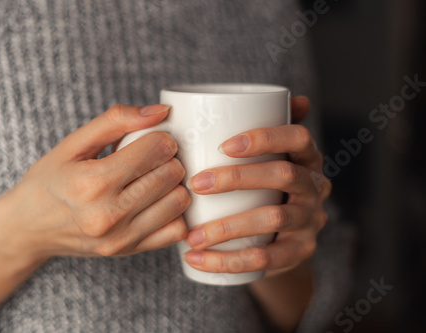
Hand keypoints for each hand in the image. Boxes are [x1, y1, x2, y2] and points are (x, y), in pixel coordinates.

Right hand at [0, 104, 191, 332]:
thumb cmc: (50, 181)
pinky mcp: (128, 251)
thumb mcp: (73, 143)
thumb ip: (117, 120)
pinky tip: (158, 202)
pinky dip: (175, 213)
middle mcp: (109, 214)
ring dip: (175, 185)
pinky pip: (176, 231)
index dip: (161, 138)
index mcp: (93, 182)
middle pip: (172, 174)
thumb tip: (162, 111)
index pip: (157, 149)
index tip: (151, 140)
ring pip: (180, 202)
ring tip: (155, 179)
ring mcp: (120, 238)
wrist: (28, 229)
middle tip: (154, 158)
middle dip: (169, 159)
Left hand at [183, 96, 330, 276]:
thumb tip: (267, 98)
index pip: (298, 138)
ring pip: (274, 220)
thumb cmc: (264, 186)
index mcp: (307, 158)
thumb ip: (261, 128)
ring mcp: (310, 222)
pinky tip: (195, 260)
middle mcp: (315, 187)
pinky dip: (227, 260)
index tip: (223, 144)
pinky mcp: (299, 253)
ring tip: (191, 234)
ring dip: (228, 227)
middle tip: (195, 184)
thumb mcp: (267, 157)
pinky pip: (265, 260)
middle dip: (237, 177)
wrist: (282, 238)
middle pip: (284, 176)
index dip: (265, 137)